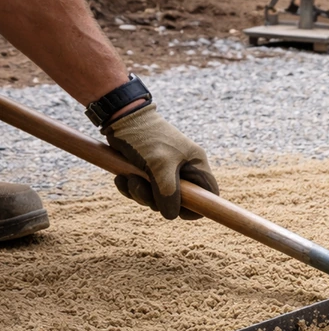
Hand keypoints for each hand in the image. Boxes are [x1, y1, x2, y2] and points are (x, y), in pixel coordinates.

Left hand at [103, 104, 218, 219]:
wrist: (118, 116)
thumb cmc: (144, 137)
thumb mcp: (159, 165)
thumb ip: (168, 193)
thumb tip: (171, 215)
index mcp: (195, 164)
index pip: (209, 194)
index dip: (197, 207)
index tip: (177, 210)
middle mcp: (183, 168)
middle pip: (179, 201)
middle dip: (157, 200)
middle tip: (141, 187)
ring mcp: (165, 170)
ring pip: (157, 197)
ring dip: (139, 193)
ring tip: (128, 178)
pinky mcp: (147, 170)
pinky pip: (143, 191)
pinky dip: (131, 188)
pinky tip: (121, 178)